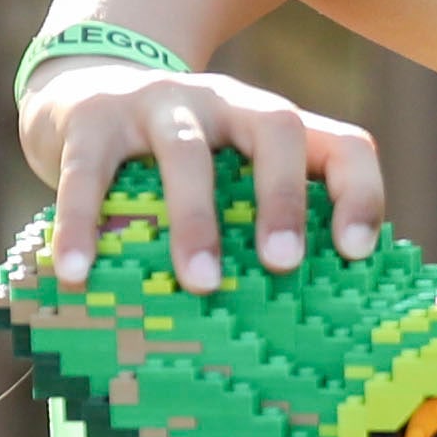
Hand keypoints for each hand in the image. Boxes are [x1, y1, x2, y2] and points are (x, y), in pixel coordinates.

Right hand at [25, 54, 383, 293]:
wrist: (80, 95)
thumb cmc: (172, 172)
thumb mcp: (226, 186)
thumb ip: (251, 235)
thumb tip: (282, 341)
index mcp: (271, 128)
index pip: (343, 145)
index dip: (360, 194)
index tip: (355, 253)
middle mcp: (226, 103)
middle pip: (275, 128)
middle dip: (283, 196)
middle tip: (281, 261)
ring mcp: (159, 102)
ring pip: (186, 150)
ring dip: (196, 218)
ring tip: (200, 283)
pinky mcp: (93, 117)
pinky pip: (89, 171)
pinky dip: (81, 222)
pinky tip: (77, 272)